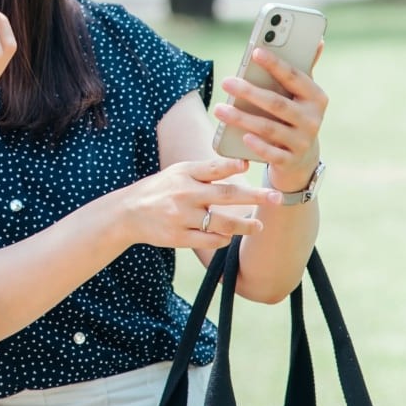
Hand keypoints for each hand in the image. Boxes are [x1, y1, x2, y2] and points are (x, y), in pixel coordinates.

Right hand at [110, 157, 272, 251]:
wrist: (128, 213)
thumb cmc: (160, 190)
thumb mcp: (178, 173)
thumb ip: (206, 171)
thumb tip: (242, 166)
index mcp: (184, 174)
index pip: (212, 168)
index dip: (231, 165)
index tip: (248, 165)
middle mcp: (183, 194)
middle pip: (225, 196)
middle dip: (254, 197)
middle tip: (276, 198)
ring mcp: (181, 217)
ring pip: (222, 223)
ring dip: (244, 225)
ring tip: (258, 226)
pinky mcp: (178, 237)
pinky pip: (210, 240)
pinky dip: (223, 239)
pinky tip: (228, 236)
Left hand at [213, 42, 327, 194]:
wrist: (301, 160)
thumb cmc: (295, 116)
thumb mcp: (302, 95)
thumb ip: (303, 69)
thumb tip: (318, 39)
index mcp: (315, 97)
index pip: (294, 77)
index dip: (275, 64)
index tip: (255, 52)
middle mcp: (312, 119)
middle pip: (277, 103)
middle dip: (250, 92)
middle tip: (226, 82)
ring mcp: (302, 141)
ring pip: (269, 128)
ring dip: (242, 118)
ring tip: (219, 109)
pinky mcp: (290, 161)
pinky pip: (272, 153)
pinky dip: (258, 145)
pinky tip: (242, 136)